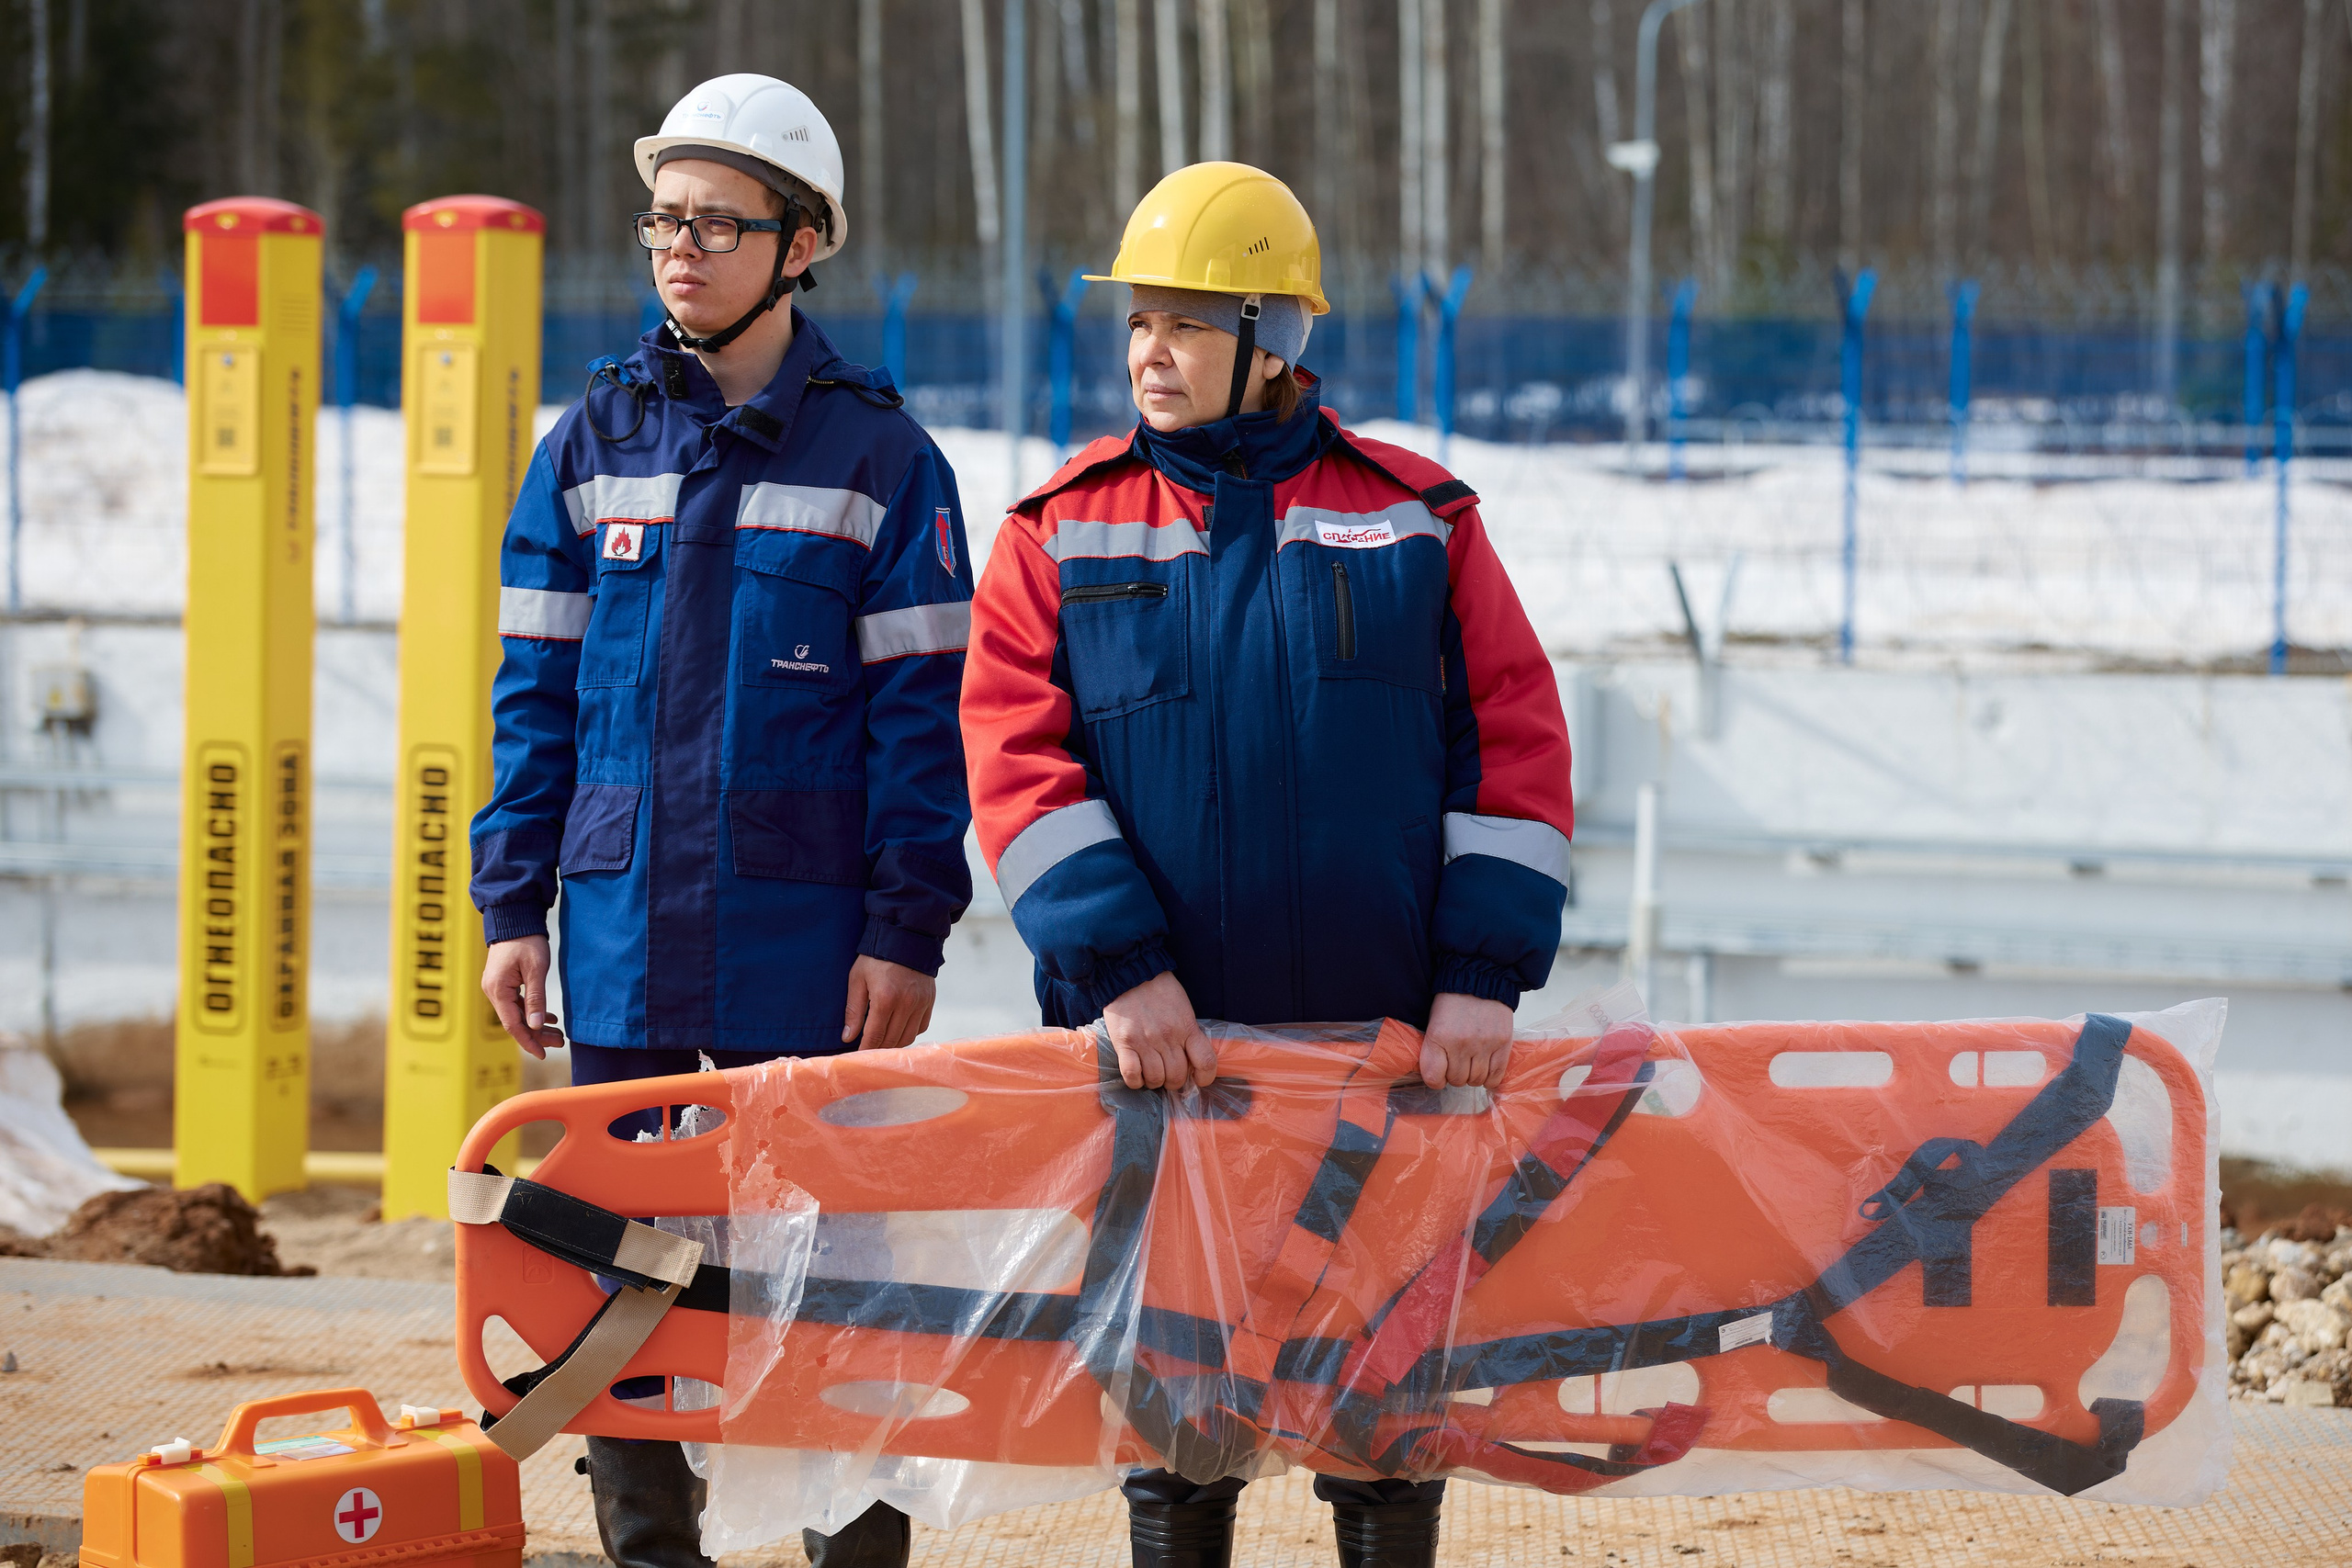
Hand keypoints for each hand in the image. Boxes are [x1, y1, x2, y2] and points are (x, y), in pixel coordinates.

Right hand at [482, 936, 566, 1058]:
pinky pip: (516, 1004)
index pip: (512, 1024)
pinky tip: (548, 1018)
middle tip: (560, 1042)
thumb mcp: (536, 969)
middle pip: (515, 1021)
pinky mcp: (503, 983)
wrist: (515, 918)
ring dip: (536, 1025)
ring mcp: (496, 987)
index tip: (544, 1054)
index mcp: (498, 989)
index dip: (528, 1041)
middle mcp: (493, 991)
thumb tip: (535, 1027)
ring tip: (558, 1033)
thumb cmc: (526, 941)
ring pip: (517, 1014)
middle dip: (537, 1035)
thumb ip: (536, 999)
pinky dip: (532, 1011)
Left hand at [843, 955, 934, 1050]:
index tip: (858, 1056)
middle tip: (867, 1049)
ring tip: (882, 1041)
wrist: (905, 937)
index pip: (875, 1036)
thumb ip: (853, 1010)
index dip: (865, 1049)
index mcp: (885, 999)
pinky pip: (921, 1027)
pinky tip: (898, 1029)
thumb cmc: (875, 958)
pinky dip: (909, 1032)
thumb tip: (847, 1037)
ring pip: (908, 1037)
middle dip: (878, 1048)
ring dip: (894, 1043)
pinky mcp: (930, 1001)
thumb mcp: (857, 979)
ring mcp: (921, 1003)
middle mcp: (906, 1004)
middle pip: (892, 1040)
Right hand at [1102, 970, 1215, 1089]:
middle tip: (1168, 1075)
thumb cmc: (1159, 990)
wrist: (1131, 973)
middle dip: (1174, 1081)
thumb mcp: (1183, 1009)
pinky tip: (1137, 1076)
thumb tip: (1190, 1057)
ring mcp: (1146, 1041)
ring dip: (1155, 1082)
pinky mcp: (1125, 1043)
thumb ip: (1188, 1032)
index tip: (1199, 1079)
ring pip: (1156, 1078)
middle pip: (1178, 1076)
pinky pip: (1132, 1074)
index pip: (1206, 1062)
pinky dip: (1135, 1081)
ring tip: (1151, 1075)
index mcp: (1187, 1027)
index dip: (1205, 1077)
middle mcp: (1168, 1037)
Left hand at [1420, 992, 1514, 1089]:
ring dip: (1473, 1076)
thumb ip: (1434, 1049)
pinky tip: (1486, 1069)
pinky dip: (1490, 1078)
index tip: (1439, 1075)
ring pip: (1476, 1080)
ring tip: (1473, 1062)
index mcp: (1439, 1036)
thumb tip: (1438, 1076)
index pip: (1433, 1077)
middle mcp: (1461, 1044)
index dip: (1436, 1080)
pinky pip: (1496, 1076)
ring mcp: (1484, 1045)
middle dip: (1455, 1075)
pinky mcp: (1503, 1044)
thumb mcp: (1434, 1022)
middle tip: (1458, 1062)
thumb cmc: (1453, 1001)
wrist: (1480, 979)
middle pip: (1457, 1081)